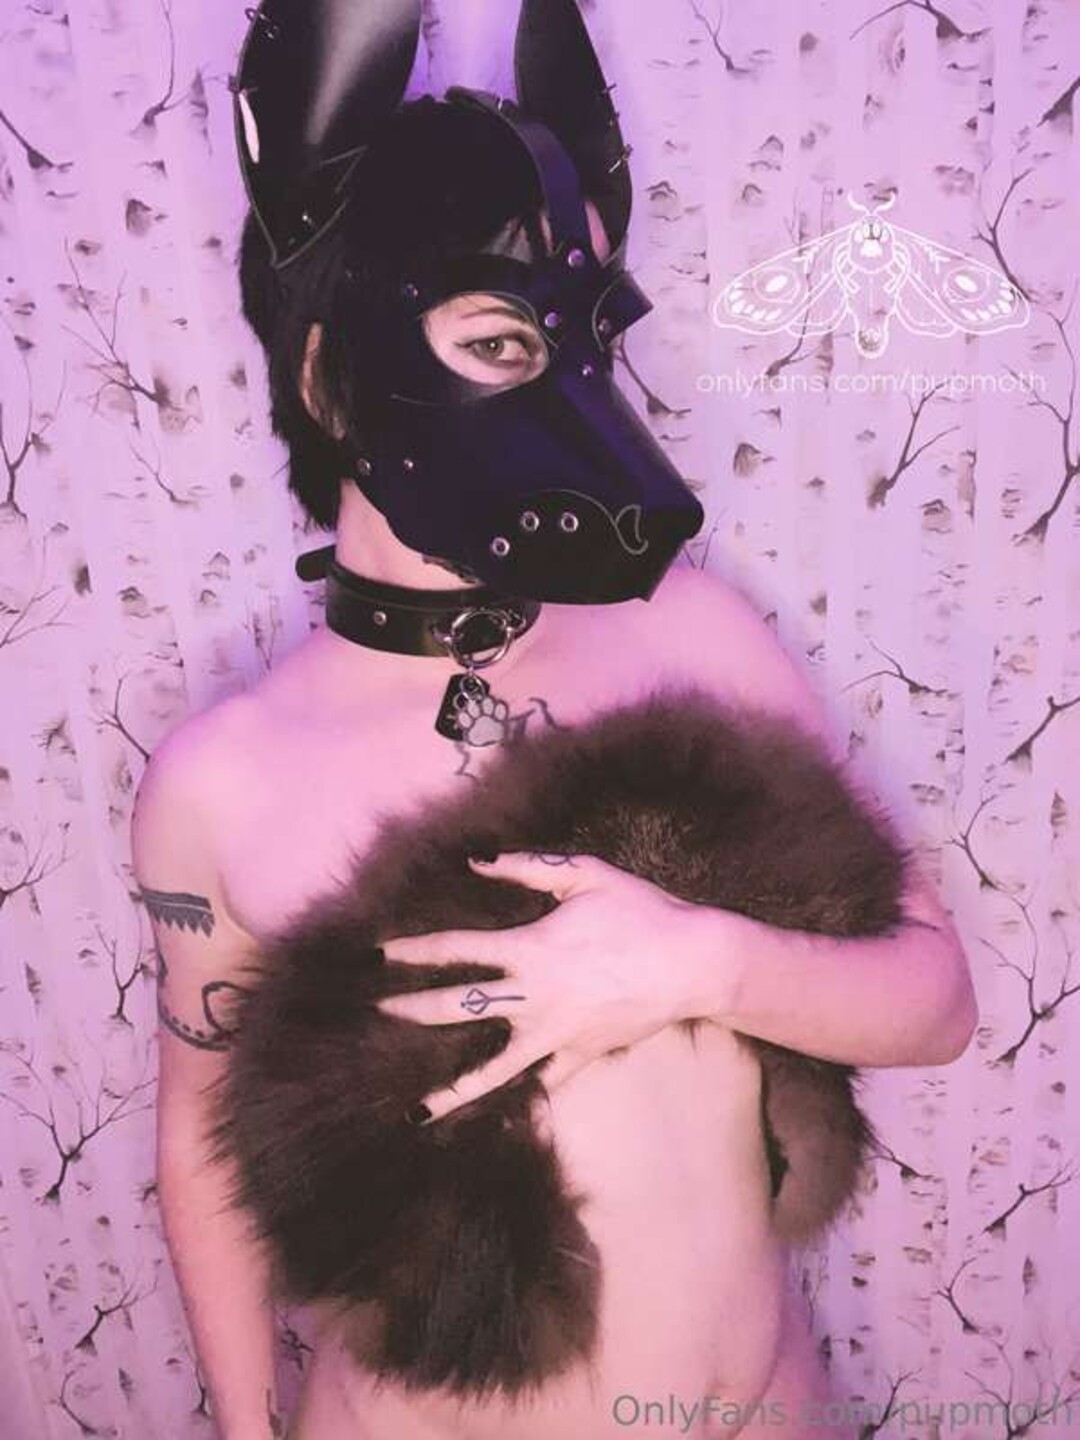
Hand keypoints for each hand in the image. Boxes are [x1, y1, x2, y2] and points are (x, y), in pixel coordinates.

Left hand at [376, 851, 709, 1121]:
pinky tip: (494, 1120)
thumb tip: (478, 862)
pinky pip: (544, 1081)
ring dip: (453, 1089)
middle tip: (379, 1012)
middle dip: (413, 1010)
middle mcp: (535, 997)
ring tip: (417, 1111)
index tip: (379, 954)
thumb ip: (528, 869)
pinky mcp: (581, 1056)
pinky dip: (520, 1098)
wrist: (692, 963)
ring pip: (495, 1068)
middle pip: (460, 1009)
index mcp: (531, 948)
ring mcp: (556, 1034)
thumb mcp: (585, 875)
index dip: (414, 950)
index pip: (458, 951)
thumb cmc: (640, 911)